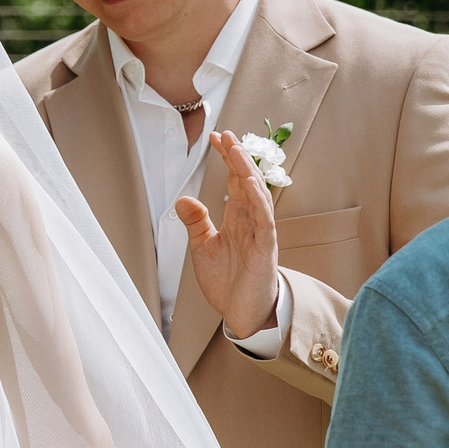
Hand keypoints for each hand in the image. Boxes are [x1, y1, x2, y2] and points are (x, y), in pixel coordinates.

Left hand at [176, 130, 280, 340]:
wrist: (241, 313)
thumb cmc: (228, 282)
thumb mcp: (203, 247)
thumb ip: (196, 222)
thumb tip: (183, 199)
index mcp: (237, 218)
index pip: (234, 181)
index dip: (227, 158)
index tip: (216, 137)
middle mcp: (251, 221)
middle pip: (247, 181)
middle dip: (237, 157)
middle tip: (226, 134)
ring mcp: (260, 233)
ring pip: (257, 194)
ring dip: (247, 171)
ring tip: (237, 149)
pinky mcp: (265, 249)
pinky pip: (264, 219)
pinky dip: (257, 200)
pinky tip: (249, 183)